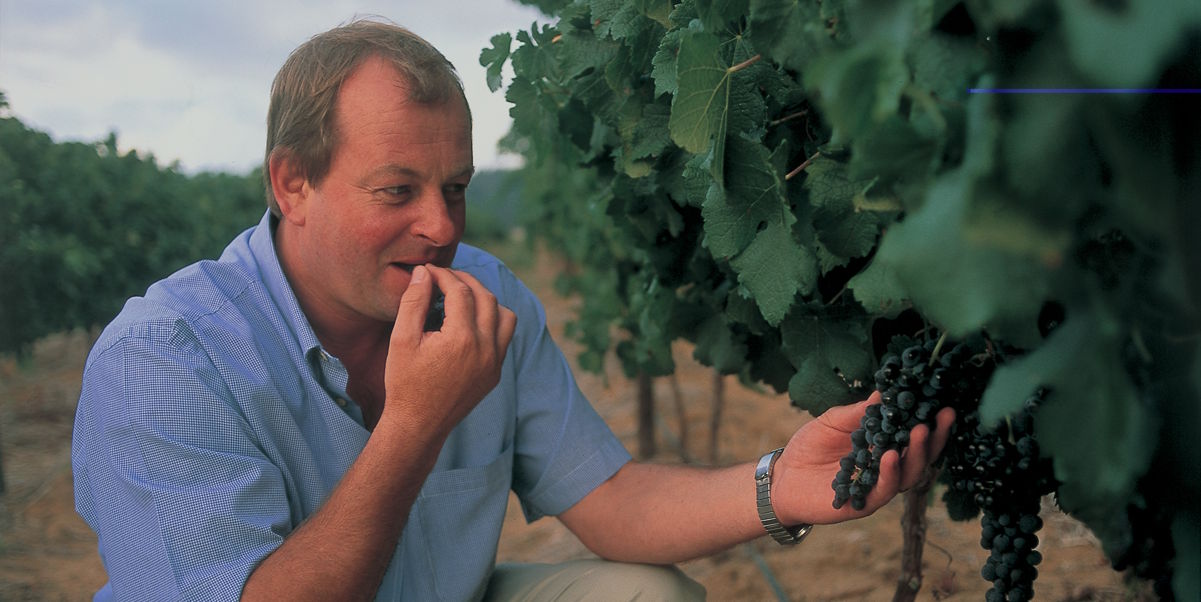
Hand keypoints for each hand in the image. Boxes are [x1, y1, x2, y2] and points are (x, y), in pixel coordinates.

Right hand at [379, 264, 516, 438]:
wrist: (418, 425)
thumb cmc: (404, 383)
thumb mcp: (402, 339)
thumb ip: (413, 301)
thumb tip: (424, 272)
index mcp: (461, 339)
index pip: (460, 291)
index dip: (444, 275)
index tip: (429, 271)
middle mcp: (485, 349)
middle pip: (486, 297)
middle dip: (466, 282)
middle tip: (445, 277)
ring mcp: (495, 363)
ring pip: (505, 316)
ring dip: (486, 300)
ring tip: (462, 297)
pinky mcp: (495, 374)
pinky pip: (504, 338)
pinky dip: (492, 322)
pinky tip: (469, 322)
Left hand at [770, 392, 954, 524]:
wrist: (782, 477)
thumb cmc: (809, 447)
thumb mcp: (833, 421)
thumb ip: (858, 412)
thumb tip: (884, 393)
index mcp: (883, 447)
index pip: (913, 436)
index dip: (930, 422)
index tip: (942, 403)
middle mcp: (886, 469)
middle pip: (919, 456)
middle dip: (933, 437)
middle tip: (941, 416)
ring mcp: (877, 487)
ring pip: (907, 475)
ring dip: (916, 454)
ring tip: (919, 432)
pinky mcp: (863, 503)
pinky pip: (883, 491)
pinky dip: (889, 473)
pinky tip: (890, 456)